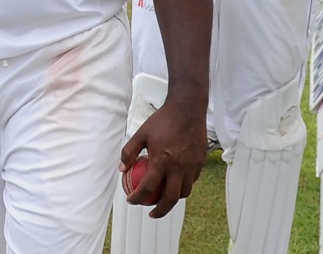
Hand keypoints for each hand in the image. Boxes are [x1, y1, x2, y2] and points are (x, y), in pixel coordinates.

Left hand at [120, 98, 205, 217]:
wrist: (187, 108)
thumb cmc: (163, 120)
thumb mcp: (141, 133)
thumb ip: (129, 151)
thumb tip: (122, 168)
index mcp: (161, 161)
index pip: (147, 188)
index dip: (137, 198)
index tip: (131, 200)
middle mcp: (178, 167)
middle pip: (170, 199)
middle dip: (159, 211)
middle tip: (151, 213)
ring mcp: (191, 166)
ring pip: (184, 192)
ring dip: (173, 199)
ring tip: (164, 198)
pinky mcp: (200, 162)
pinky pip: (192, 180)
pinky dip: (184, 185)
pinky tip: (176, 181)